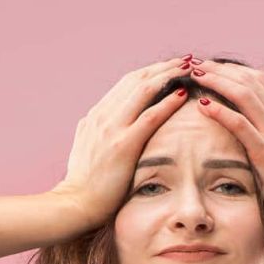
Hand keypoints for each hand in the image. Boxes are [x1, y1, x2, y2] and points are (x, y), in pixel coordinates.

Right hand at [51, 55, 196, 228]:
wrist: (75, 204)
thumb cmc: (84, 184)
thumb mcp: (85, 148)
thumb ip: (93, 131)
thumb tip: (97, 121)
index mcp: (96, 115)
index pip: (127, 84)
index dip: (150, 72)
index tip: (169, 67)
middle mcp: (103, 115)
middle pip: (137, 79)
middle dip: (163, 67)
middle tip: (186, 60)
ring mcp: (112, 128)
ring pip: (144, 90)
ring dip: (169, 76)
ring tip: (189, 69)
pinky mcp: (123, 144)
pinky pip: (150, 116)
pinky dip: (167, 102)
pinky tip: (183, 95)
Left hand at [187, 60, 263, 234]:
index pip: (261, 81)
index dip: (234, 70)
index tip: (213, 68)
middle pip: (251, 81)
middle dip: (221, 70)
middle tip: (197, 65)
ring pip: (244, 95)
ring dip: (217, 81)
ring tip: (196, 75)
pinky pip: (240, 125)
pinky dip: (220, 111)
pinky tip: (202, 103)